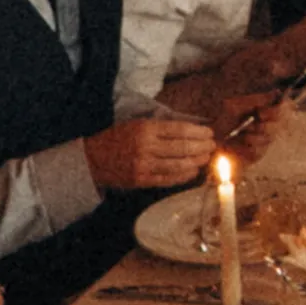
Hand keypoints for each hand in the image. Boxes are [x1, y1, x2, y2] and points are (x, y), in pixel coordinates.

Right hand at [84, 118, 218, 195]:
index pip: (180, 129)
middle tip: (213, 146)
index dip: (198, 132)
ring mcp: (143, 165)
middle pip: (182, 148)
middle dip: (202, 147)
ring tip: (206, 158)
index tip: (209, 133)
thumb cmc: (117, 138)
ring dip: (196, 162)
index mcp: (145, 128)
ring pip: (178, 165)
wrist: (92, 160)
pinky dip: (183, 176)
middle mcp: (145, 146)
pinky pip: (168, 179)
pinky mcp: (141, 181)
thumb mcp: (137, 124)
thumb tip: (191, 129)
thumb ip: (161, 127)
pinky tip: (193, 172)